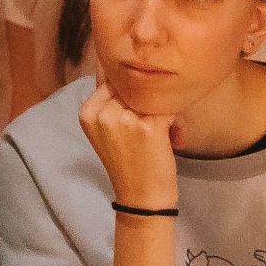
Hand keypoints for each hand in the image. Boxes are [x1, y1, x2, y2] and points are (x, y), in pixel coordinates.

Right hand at [79, 79, 179, 211]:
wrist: (141, 199)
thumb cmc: (127, 164)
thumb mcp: (105, 131)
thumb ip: (108, 101)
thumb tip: (114, 66)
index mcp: (87, 111)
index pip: (113, 81)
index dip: (133, 94)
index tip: (139, 115)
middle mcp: (103, 112)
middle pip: (134, 87)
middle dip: (151, 101)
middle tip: (159, 124)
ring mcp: (125, 119)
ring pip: (154, 95)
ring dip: (167, 111)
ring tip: (169, 133)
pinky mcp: (149, 127)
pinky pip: (170, 108)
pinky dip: (178, 123)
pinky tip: (176, 139)